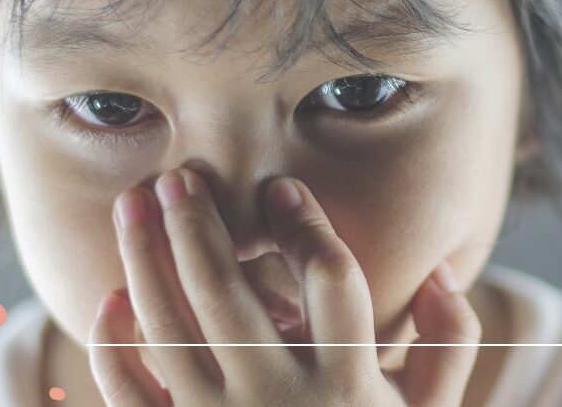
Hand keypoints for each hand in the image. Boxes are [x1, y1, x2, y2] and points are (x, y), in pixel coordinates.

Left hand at [87, 168, 481, 405]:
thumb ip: (450, 346)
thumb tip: (443, 272)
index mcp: (350, 382)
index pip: (332, 278)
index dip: (308, 224)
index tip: (280, 188)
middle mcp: (282, 399)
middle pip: (226, 292)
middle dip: (197, 224)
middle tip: (178, 177)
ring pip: (167, 327)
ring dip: (142, 258)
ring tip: (132, 202)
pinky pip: (129, 392)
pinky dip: (111, 344)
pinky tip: (113, 299)